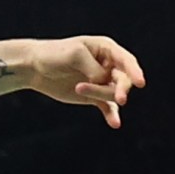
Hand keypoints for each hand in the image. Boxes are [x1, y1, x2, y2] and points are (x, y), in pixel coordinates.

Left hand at [17, 35, 146, 127]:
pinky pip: (107, 108)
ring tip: (78, 89)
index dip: (135, 72)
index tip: (140, 83)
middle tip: (120, 99)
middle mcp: (108, 65)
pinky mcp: (93, 97)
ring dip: (100, 95)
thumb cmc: (53, 54)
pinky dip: (111, 115)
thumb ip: (93, 68)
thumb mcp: (74, 55)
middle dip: (121, 89)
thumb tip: (104, 81)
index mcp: (106, 49)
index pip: (127, 61)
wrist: (33, 67)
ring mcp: (102, 82)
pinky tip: (114, 123)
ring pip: (113, 94)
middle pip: (123, 80)